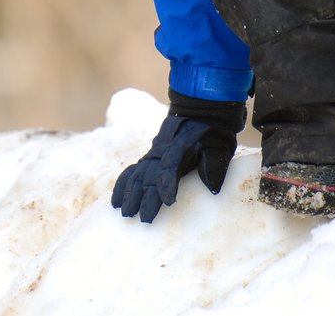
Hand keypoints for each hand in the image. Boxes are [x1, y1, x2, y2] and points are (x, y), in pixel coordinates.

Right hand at [111, 94, 245, 222]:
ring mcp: (152, 156)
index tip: (169, 202)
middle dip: (145, 198)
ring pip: (136, 175)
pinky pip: (130, 172)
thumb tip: (212, 188)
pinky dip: (122, 186)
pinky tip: (115, 202)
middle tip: (143, 219)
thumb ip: (214, 165)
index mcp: (180, 149)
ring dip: (130, 195)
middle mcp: (161, 153)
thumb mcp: (219, 147)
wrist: (198, 114)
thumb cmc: (211, 135)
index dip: (167, 185)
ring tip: (125, 214)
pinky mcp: (147, 160)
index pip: (169, 168)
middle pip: (149, 176)